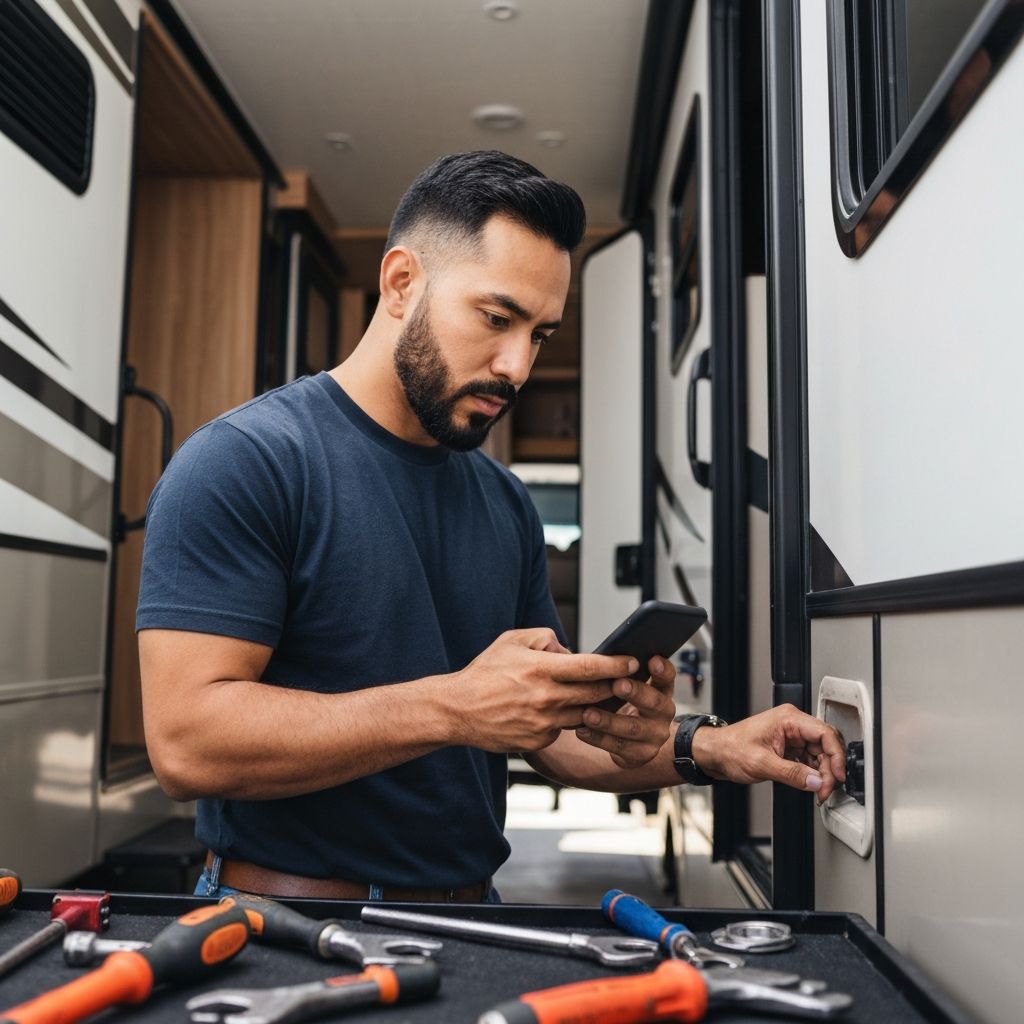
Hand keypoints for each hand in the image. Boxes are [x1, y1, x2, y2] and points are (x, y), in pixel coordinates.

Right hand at [451, 629, 637, 753]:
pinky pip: (563, 729)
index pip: (591, 666)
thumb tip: (569, 650)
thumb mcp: (511, 641)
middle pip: (596, 694)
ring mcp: (543, 723)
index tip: (633, 661)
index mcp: (541, 669)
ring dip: (593, 706)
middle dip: (615, 687)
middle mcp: (546, 697)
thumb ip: (544, 638)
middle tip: (627, 680)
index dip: (617, 664)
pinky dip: (566, 720)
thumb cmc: (484, 673)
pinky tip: (558, 711)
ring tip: (598, 696)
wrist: (457, 710)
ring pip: (584, 714)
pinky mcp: (538, 741)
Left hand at [574, 656, 676, 769]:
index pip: (667, 678)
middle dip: (636, 693)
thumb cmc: (623, 703)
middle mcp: (663, 713)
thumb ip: (621, 671)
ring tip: (588, 713)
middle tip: (617, 684)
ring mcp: (654, 735)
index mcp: (661, 691)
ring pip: (632, 728)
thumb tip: (600, 651)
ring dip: (609, 720)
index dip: (663, 669)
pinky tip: (582, 731)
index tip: (652, 659)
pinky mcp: (641, 754)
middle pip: (655, 702)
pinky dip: (597, 738)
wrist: (632, 741)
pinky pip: (618, 747)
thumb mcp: (629, 687)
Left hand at [691, 704, 845, 801]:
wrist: (715, 753)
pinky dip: (813, 773)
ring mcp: (791, 735)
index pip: (825, 733)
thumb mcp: (762, 764)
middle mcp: (793, 724)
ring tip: (819, 791)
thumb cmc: (730, 749)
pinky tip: (811, 785)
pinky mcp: (789, 747)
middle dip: (830, 769)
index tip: (838, 776)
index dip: (837, 756)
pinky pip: (810, 759)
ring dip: (823, 773)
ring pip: (820, 754)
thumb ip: (792, 774)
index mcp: (788, 719)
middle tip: (825, 790)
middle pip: (826, 744)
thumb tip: (817, 782)